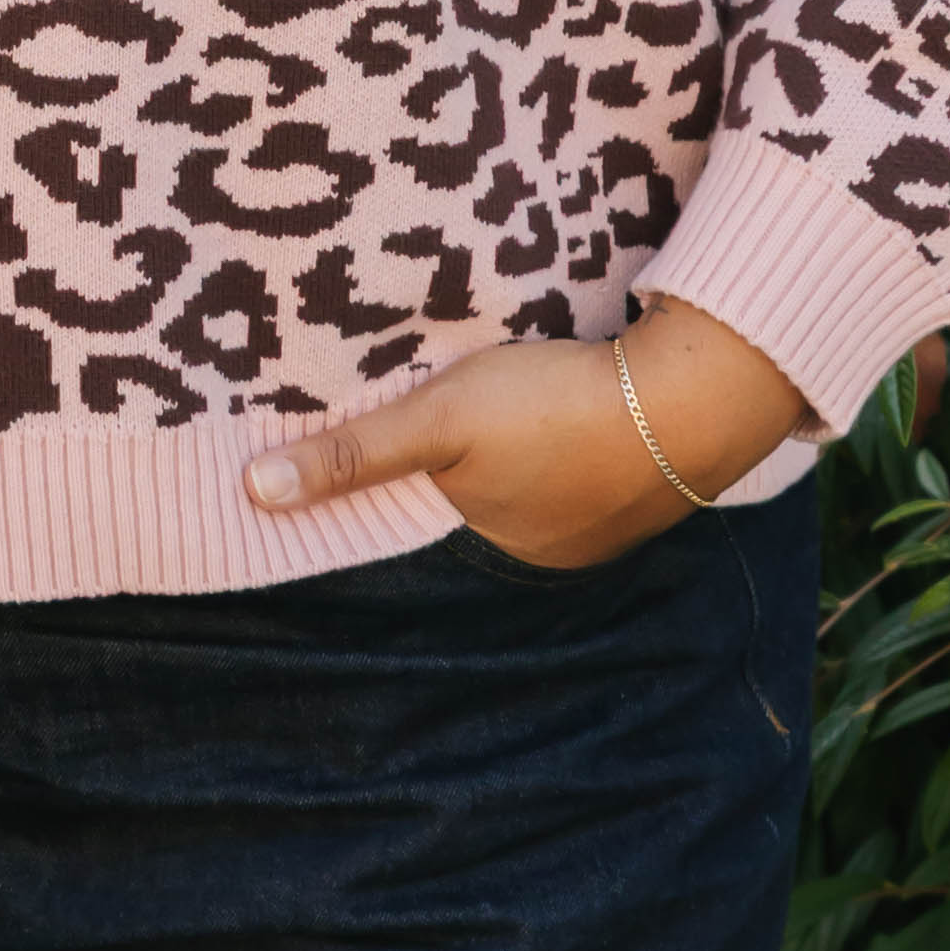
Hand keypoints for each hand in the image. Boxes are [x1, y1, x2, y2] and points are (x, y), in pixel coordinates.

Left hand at [242, 295, 804, 566]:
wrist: (694, 395)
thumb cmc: (556, 410)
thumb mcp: (440, 422)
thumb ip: (352, 456)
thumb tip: (254, 495)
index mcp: (499, 551)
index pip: (427, 535)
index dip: (400, 504)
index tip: (374, 478)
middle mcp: (551, 555)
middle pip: (481, 516)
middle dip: (458, 486)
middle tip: (441, 435)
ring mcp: (606, 524)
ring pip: (535, 494)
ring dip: (515, 466)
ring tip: (496, 423)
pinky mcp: (642, 481)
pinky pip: (583, 472)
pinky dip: (563, 450)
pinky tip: (556, 416)